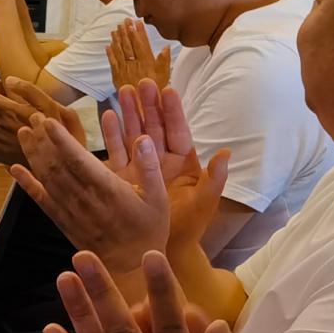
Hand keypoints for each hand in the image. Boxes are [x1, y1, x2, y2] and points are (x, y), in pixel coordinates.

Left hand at [8, 85, 224, 270]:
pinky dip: (27, 184)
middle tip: (32, 116)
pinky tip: (15, 169)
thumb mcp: (158, 200)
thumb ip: (150, 169)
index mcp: (108, 191)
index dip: (61, 141)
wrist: (129, 267)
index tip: (48, 122)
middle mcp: (84, 199)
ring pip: (46, 179)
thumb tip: (144, 139)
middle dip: (43, 140)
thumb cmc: (147, 231)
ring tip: (22, 132)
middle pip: (57, 165)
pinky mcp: (63, 220)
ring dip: (33, 155)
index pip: (79, 161)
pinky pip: (41, 200)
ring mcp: (70, 210)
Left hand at [108, 17, 171, 97]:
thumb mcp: (165, 77)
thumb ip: (165, 61)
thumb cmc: (156, 92)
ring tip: (116, 29)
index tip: (137, 22)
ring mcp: (124, 70)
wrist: (143, 107)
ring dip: (117, 39)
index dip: (139, 32)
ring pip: (120, 51)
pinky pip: (112, 62)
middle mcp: (135, 64)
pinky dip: (110, 53)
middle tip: (124, 21)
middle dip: (127, 31)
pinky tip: (108, 45)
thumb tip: (166, 47)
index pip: (142, 44)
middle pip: (129, 45)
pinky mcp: (116, 76)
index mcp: (147, 62)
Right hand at [114, 81, 221, 248]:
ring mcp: (140, 166)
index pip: (178, 131)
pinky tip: (107, 115)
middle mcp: (161, 160)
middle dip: (148, 104)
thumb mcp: (204, 203)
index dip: (173, 111)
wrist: (162, 249)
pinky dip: (112, 134)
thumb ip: (215, 179)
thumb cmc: (188, 227)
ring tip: (122, 91)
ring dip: (129, 112)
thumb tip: (226, 154)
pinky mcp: (122, 176)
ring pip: (134, 133)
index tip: (168, 90)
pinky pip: (116, 151)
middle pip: (154, 126)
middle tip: (141, 82)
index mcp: (183, 162)